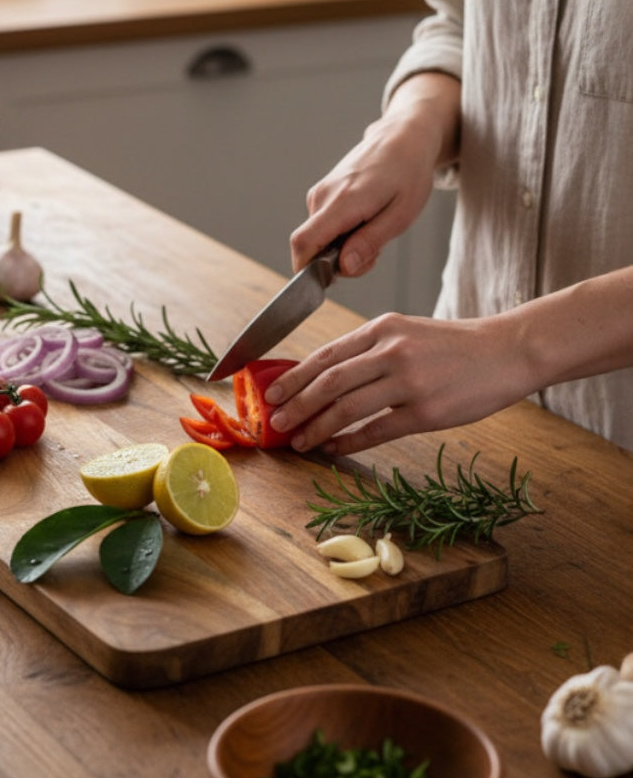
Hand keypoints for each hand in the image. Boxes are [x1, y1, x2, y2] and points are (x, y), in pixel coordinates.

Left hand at [264, 312, 534, 455]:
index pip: (326, 355)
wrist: (506, 352)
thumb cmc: (453, 347)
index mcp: (382, 328)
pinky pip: (376, 430)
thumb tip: (324, 377)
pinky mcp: (426, 411)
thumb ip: (369, 349)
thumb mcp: (407, 332)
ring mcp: (409, 381)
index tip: (271, 395)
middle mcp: (391, 351)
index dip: (293, 377)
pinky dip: (349, 441)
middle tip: (275, 423)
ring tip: (298, 441)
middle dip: (296, 405)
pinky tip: (333, 449)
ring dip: (316, 428)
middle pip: (329, 382)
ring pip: (347, 408)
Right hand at [290, 72, 460, 276]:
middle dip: (337, 263)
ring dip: (343, 248)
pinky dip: (341, 235)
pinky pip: (322, 227)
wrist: (402, 138)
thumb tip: (343, 268)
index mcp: (342, 201)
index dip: (307, 270)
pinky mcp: (321, 194)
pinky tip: (365, 221)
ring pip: (318, 239)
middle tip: (373, 254)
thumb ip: (369, 242)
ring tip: (374, 231)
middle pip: (311, 248)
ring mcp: (319, 194)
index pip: (303, 243)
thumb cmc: (408, 174)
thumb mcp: (400, 215)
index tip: (330, 280)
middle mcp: (322, 196)